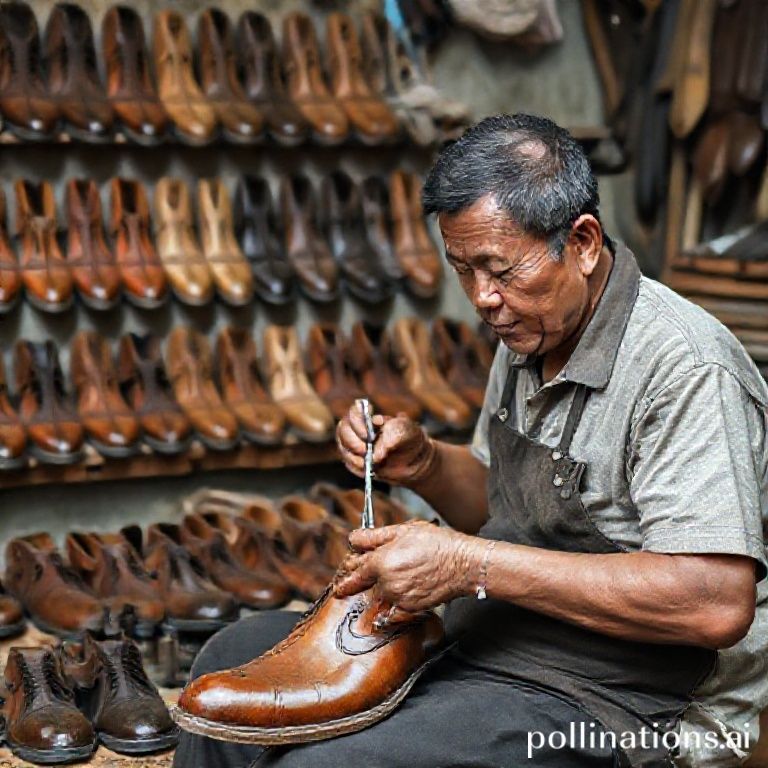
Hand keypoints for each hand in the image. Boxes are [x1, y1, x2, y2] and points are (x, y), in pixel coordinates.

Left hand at [332, 520, 482, 612]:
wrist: (463, 564)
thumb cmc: (437, 544)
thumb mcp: (403, 530)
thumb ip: (373, 537)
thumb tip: (353, 539)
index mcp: (381, 561)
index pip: (355, 570)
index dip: (348, 571)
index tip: (341, 579)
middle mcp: (386, 583)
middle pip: (365, 583)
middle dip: (362, 579)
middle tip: (365, 575)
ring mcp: (398, 598)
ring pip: (380, 594)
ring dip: (381, 588)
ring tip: (400, 575)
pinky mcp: (409, 608)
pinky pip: (392, 610)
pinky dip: (392, 605)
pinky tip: (401, 594)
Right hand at [335, 402, 437, 486]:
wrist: (414, 460)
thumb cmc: (410, 439)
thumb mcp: (409, 430)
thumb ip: (395, 433)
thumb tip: (377, 452)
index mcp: (370, 416)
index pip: (354, 412)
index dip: (357, 420)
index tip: (368, 433)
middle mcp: (358, 428)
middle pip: (343, 429)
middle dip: (353, 441)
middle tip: (365, 450)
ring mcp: (354, 445)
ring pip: (343, 447)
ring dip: (354, 456)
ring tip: (369, 462)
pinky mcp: (355, 461)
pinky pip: (349, 464)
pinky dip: (357, 467)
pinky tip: (369, 468)